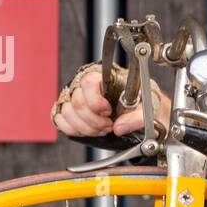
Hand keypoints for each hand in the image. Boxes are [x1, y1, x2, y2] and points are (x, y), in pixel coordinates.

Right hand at [51, 63, 168, 139]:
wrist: (136, 109)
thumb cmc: (140, 103)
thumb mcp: (146, 108)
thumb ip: (136, 117)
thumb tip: (120, 127)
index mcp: (104, 76)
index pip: (89, 83)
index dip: (97, 103)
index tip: (109, 112)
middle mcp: (85, 84)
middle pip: (77, 103)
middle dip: (94, 121)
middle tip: (109, 126)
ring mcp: (73, 96)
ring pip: (68, 113)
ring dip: (86, 128)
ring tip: (102, 128)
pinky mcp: (67, 110)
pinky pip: (59, 120)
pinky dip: (74, 130)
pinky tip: (90, 130)